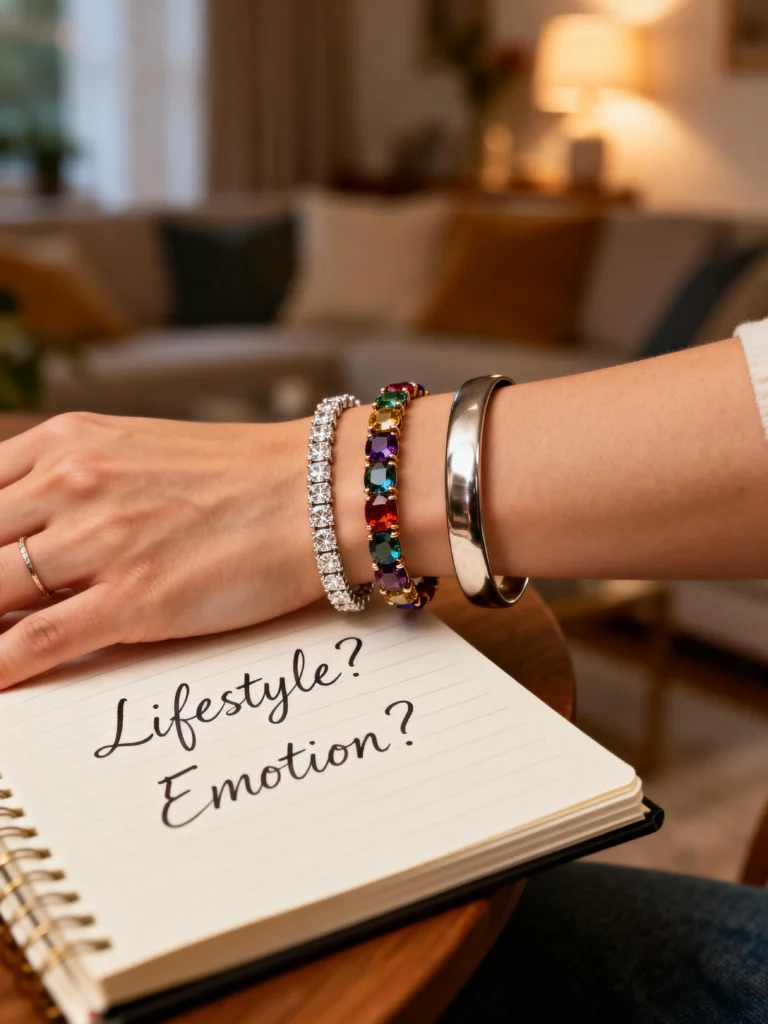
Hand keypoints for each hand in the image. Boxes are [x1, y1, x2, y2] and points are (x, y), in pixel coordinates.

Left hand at [0, 412, 322, 688]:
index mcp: (68, 442)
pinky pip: (36, 643)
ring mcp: (101, 543)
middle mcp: (72, 483)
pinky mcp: (134, 599)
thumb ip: (74, 482)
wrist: (320, 492)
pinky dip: (2, 669)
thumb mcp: (137, 451)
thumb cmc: (241, 475)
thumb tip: (22, 533)